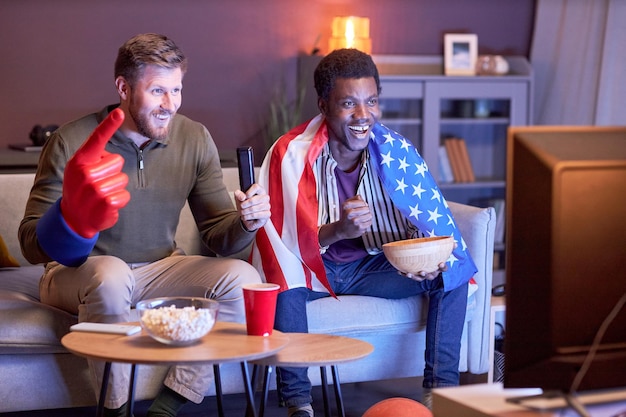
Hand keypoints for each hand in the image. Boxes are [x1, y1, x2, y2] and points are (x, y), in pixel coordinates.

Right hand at [60, 108, 129, 237]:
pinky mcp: (106, 203)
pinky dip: (120, 201)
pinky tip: (106, 205)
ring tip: (101, 195)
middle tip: (99, 182)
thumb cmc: (81, 189)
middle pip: (118, 161)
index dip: (108, 125)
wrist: (74, 218)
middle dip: (113, 172)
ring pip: (123, 179)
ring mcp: (95, 189)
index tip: (119, 112)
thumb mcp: (80, 169)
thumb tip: (110, 151)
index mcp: (80, 160)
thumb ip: (94, 156)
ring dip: (116, 188)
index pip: (96, 139)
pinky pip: (125, 195)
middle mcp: (85, 172)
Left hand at [234, 183, 270, 231]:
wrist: (250, 217)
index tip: (244, 197)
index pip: (256, 187)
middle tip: (241, 207)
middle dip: (244, 205)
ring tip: (243, 212)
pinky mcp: (267, 214)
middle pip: (253, 200)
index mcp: (260, 190)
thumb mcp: (239, 198)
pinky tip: (246, 216)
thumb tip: (242, 197)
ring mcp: (267, 206)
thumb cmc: (246, 206)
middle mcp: (265, 197)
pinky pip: (256, 215)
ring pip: (253, 208)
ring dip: (245, 211)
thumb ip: (239, 195)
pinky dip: (248, 216)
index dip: (248, 192)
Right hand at [336, 195, 371, 239]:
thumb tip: (361, 198)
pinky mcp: (359, 227)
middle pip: (367, 208)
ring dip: (367, 217)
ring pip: (369, 215)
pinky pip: (370, 222)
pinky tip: (362, 223)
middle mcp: (349, 213)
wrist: (341, 230)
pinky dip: (367, 222)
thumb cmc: (346, 216)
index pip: (362, 202)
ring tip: (361, 218)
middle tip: (361, 213)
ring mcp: (355, 221)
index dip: (363, 204)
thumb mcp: (347, 205)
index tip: (360, 207)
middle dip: (366, 211)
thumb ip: (355, 199)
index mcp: (346, 206)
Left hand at [399, 242, 456, 280]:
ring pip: (419, 278)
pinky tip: (399, 271)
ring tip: (409, 273)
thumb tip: (456, 242)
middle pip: (430, 276)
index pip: (443, 269)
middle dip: (426, 275)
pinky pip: (410, 275)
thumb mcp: (440, 250)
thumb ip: (447, 247)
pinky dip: (404, 274)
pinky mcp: (414, 274)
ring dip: (414, 277)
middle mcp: (431, 273)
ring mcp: (423, 275)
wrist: (425, 259)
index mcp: (438, 267)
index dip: (443, 267)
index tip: (441, 263)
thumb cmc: (434, 255)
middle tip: (423, 271)